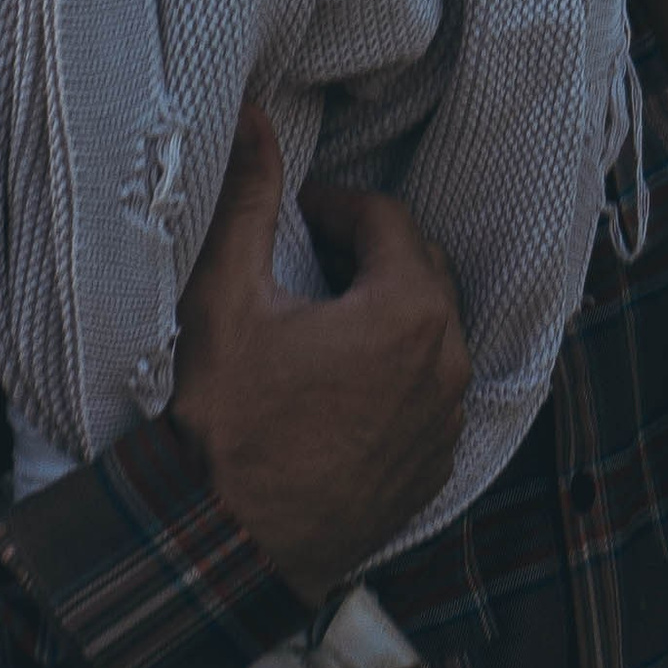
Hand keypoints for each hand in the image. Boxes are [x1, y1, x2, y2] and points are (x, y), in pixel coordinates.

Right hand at [166, 106, 471, 602]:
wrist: (221, 548)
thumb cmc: (225, 423)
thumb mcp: (227, 298)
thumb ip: (250, 199)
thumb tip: (253, 119)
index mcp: (409, 311)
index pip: (388, 220)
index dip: (340, 207)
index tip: (301, 214)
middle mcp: (446, 363)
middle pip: (420, 270)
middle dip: (371, 253)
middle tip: (315, 258)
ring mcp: (445, 422)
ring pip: (431, 331)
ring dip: (388, 312)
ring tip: (327, 317)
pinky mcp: (433, 467)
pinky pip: (429, 393)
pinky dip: (398, 373)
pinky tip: (344, 381)